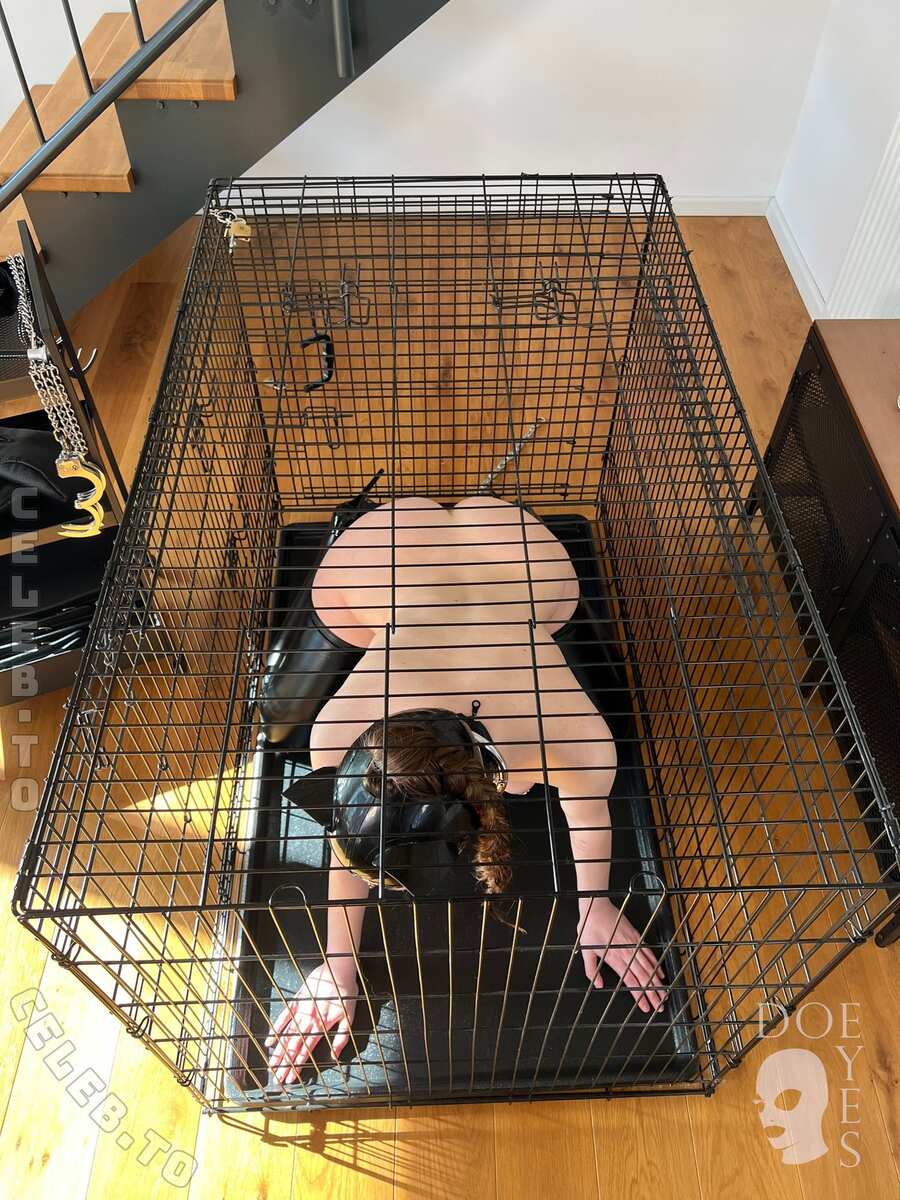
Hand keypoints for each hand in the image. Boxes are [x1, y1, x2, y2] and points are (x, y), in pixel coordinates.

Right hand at [265, 962, 357, 1084]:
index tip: (291, 1078)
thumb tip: (334, 1056)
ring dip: (279, 1051)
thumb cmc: (346, 993)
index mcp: (322, 1025)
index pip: (307, 1050)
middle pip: (294, 1046)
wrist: (338, 968)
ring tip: (271, 1065)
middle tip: (277, 1078)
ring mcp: (300, 1009)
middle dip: (285, 1063)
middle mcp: (309, 1019)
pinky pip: (284, 1015)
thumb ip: (341, 1038)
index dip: (298, 1065)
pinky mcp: (296, 999)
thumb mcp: (350, 1016)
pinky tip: (269, 1041)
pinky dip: (276, 1028)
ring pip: (287, 1034)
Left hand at [577, 897, 666, 1013]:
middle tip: (660, 1006)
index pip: (631, 982)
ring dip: (657, 982)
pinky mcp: (636, 937)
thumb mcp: (585, 951)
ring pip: (649, 967)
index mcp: (615, 958)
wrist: (596, 907)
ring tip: (664, 994)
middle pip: (643, 977)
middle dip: (653, 993)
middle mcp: (627, 953)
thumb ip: (592, 970)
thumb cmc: (590, 927)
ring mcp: (633, 944)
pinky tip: (660, 974)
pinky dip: (656, 965)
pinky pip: (649, 953)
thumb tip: (598, 984)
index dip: (640, 996)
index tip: (647, 1007)